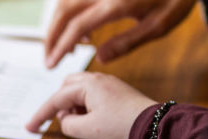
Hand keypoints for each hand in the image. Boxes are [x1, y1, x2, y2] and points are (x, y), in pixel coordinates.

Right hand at [26, 72, 154, 138]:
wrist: (156, 129)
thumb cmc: (123, 127)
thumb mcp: (88, 130)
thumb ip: (68, 125)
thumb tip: (65, 121)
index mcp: (88, 85)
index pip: (56, 100)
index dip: (41, 115)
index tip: (30, 127)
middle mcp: (99, 80)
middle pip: (67, 86)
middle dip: (58, 104)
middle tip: (57, 122)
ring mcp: (110, 85)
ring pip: (80, 91)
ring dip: (72, 106)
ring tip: (78, 124)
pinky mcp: (118, 94)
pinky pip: (94, 95)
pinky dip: (85, 107)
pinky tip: (92, 121)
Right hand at [45, 0, 195, 67]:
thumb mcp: (158, 26)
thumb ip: (127, 42)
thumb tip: (99, 58)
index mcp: (117, 3)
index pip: (78, 25)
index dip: (61, 46)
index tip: (51, 64)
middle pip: (63, 11)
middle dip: (51, 37)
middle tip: (49, 59)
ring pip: (64, 2)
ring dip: (57, 25)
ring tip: (63, 48)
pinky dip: (68, 14)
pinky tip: (80, 30)